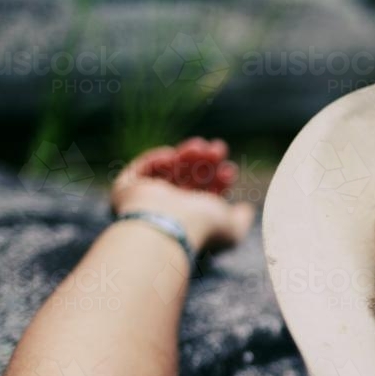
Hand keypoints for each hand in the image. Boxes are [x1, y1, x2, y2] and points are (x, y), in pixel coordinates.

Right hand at [111, 137, 255, 253]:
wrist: (168, 226)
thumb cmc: (202, 229)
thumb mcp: (232, 228)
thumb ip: (241, 219)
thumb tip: (247, 210)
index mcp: (190, 222)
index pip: (204, 196)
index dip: (219, 181)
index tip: (231, 170)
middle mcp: (168, 213)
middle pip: (188, 180)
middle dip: (205, 163)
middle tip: (219, 148)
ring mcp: (146, 202)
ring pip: (168, 171)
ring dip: (187, 156)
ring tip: (201, 147)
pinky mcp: (127, 192)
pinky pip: (141, 169)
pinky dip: (158, 159)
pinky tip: (174, 155)